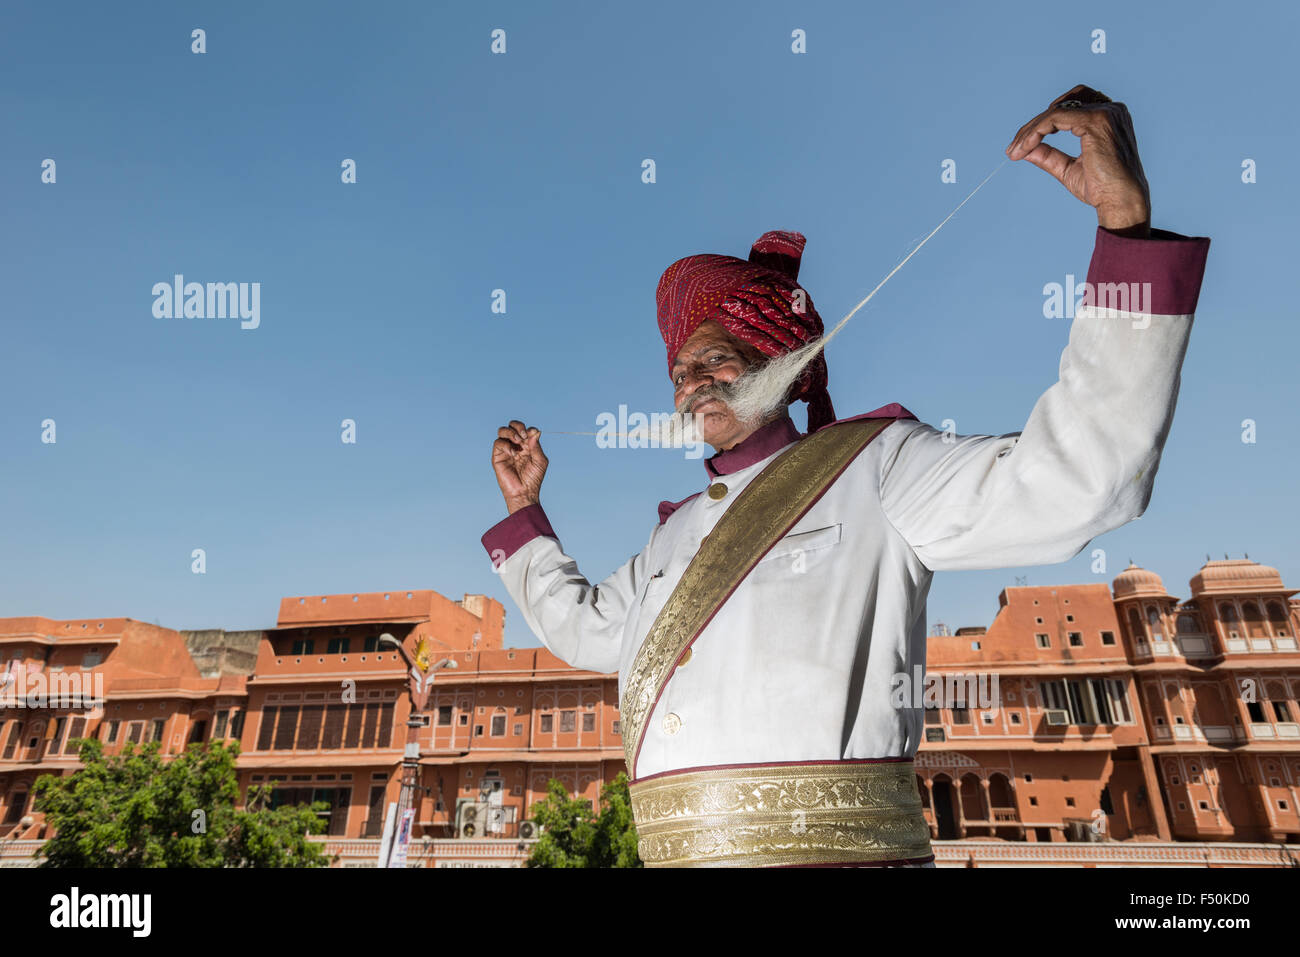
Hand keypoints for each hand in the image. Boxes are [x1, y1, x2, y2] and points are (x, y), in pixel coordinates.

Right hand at [492, 419, 547, 513]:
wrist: (524, 492)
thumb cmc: (533, 478)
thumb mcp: (540, 461)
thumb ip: (536, 446)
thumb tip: (534, 431)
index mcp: (527, 445)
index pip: (525, 429)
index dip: (528, 429)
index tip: (532, 435)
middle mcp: (515, 445)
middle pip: (512, 426)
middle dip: (518, 426)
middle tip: (523, 436)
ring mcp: (506, 450)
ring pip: (502, 431)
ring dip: (510, 432)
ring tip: (517, 440)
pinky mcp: (498, 456)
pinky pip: (498, 443)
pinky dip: (506, 445)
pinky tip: (513, 453)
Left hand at [1006, 85, 1150, 236]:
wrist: (1121, 201)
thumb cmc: (1102, 188)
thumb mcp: (1068, 169)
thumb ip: (1049, 156)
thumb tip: (1025, 150)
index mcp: (1107, 118)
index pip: (1070, 108)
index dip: (1043, 123)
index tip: (1020, 146)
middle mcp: (1110, 110)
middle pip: (1062, 104)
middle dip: (1034, 124)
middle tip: (1013, 148)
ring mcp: (1104, 113)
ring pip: (1056, 110)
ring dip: (1031, 129)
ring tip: (1015, 150)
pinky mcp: (1096, 121)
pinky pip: (1055, 118)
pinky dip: (1036, 131)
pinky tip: (1025, 147)